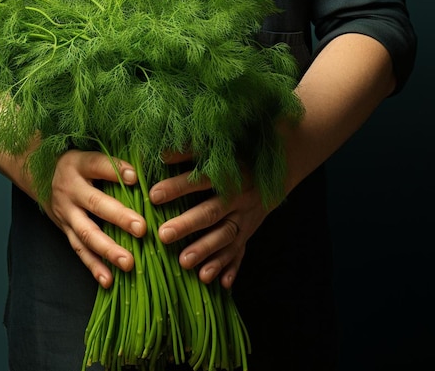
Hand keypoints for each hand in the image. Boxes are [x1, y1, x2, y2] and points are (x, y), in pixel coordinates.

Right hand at [40, 149, 146, 288]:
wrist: (38, 174)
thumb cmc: (77, 164)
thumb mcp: (88, 154)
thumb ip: (113, 162)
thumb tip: (147, 168)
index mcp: (78, 165)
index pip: (97, 165)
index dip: (115, 170)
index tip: (135, 177)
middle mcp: (70, 190)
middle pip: (95, 204)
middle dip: (119, 217)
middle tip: (141, 228)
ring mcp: (66, 213)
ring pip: (87, 233)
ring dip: (108, 250)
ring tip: (129, 263)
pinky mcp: (65, 230)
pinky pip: (79, 251)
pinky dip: (94, 267)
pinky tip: (109, 281)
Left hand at [149, 153, 272, 288]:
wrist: (281, 168)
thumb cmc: (239, 157)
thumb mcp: (219, 150)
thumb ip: (189, 151)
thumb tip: (160, 152)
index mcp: (228, 175)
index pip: (200, 181)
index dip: (178, 187)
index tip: (153, 195)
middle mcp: (238, 198)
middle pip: (210, 213)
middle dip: (187, 225)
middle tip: (163, 235)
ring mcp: (245, 219)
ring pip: (225, 237)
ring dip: (207, 252)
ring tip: (184, 264)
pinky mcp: (249, 233)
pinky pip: (241, 253)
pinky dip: (232, 268)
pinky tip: (221, 285)